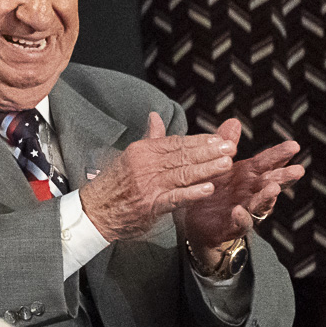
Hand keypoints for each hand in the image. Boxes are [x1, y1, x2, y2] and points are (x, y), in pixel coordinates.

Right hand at [79, 112, 236, 241]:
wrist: (94, 210)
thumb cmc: (113, 183)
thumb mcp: (129, 156)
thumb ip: (150, 138)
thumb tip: (155, 116)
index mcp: (142, 150)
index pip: (176, 142)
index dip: (199, 140)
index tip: (220, 139)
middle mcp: (145, 165)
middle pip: (183, 156)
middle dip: (209, 152)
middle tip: (231, 148)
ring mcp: (148, 185)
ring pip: (183, 174)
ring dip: (206, 169)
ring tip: (226, 164)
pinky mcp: (150, 205)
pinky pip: (175, 198)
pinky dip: (192, 193)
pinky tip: (208, 189)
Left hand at [177, 118, 302, 251]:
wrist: (197, 222)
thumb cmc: (213, 190)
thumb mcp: (217, 165)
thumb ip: (226, 145)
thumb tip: (234, 121)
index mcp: (249, 175)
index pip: (267, 163)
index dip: (280, 155)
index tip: (294, 145)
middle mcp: (251, 192)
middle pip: (270, 183)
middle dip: (284, 177)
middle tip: (298, 170)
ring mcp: (245, 210)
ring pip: (261, 204)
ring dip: (268, 197)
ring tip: (273, 189)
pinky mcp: (233, 226)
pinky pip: (240, 223)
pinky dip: (241, 218)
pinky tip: (238, 211)